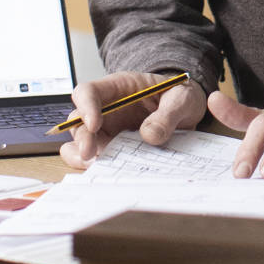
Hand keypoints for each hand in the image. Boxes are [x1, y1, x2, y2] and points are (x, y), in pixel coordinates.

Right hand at [59, 71, 207, 168]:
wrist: (186, 111)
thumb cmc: (178, 97)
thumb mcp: (182, 99)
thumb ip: (169, 113)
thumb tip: (149, 135)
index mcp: (117, 88)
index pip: (88, 91)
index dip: (85, 107)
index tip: (94, 124)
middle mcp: (105, 110)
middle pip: (78, 121)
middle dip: (82, 139)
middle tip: (91, 155)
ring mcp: (107, 131)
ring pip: (80, 144)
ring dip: (83, 157)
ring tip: (96, 167)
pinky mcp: (112, 150)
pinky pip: (96, 160)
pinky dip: (97, 169)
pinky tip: (108, 174)